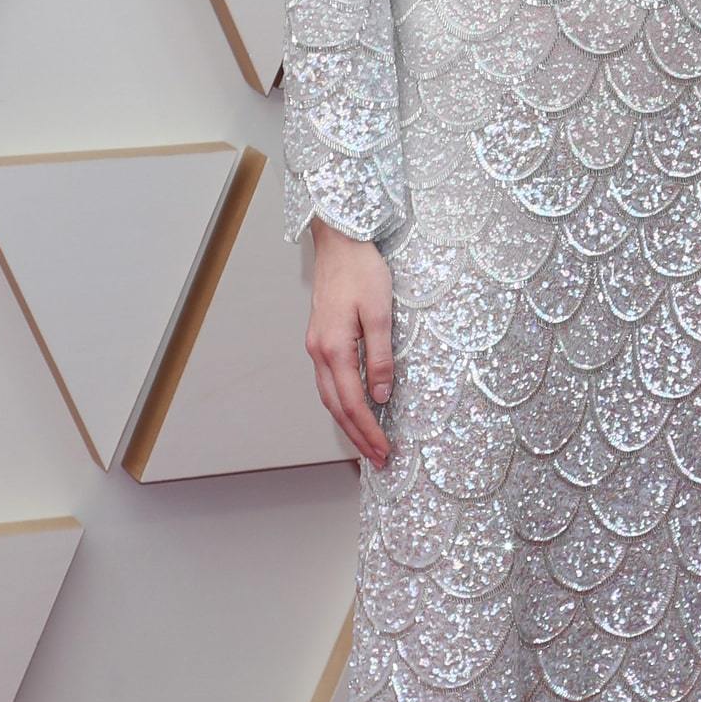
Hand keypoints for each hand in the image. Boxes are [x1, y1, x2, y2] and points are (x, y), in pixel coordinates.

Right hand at [305, 220, 394, 464]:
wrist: (339, 242)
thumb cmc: (362, 271)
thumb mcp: (381, 312)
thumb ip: (380, 356)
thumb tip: (380, 394)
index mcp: (334, 348)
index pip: (352, 403)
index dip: (368, 431)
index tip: (384, 452)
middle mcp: (319, 352)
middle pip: (336, 407)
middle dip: (357, 436)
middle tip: (378, 460)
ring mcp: (316, 346)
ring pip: (329, 397)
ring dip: (347, 423)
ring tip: (367, 443)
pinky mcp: (320, 339)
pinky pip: (328, 382)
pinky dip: (340, 403)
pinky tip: (353, 409)